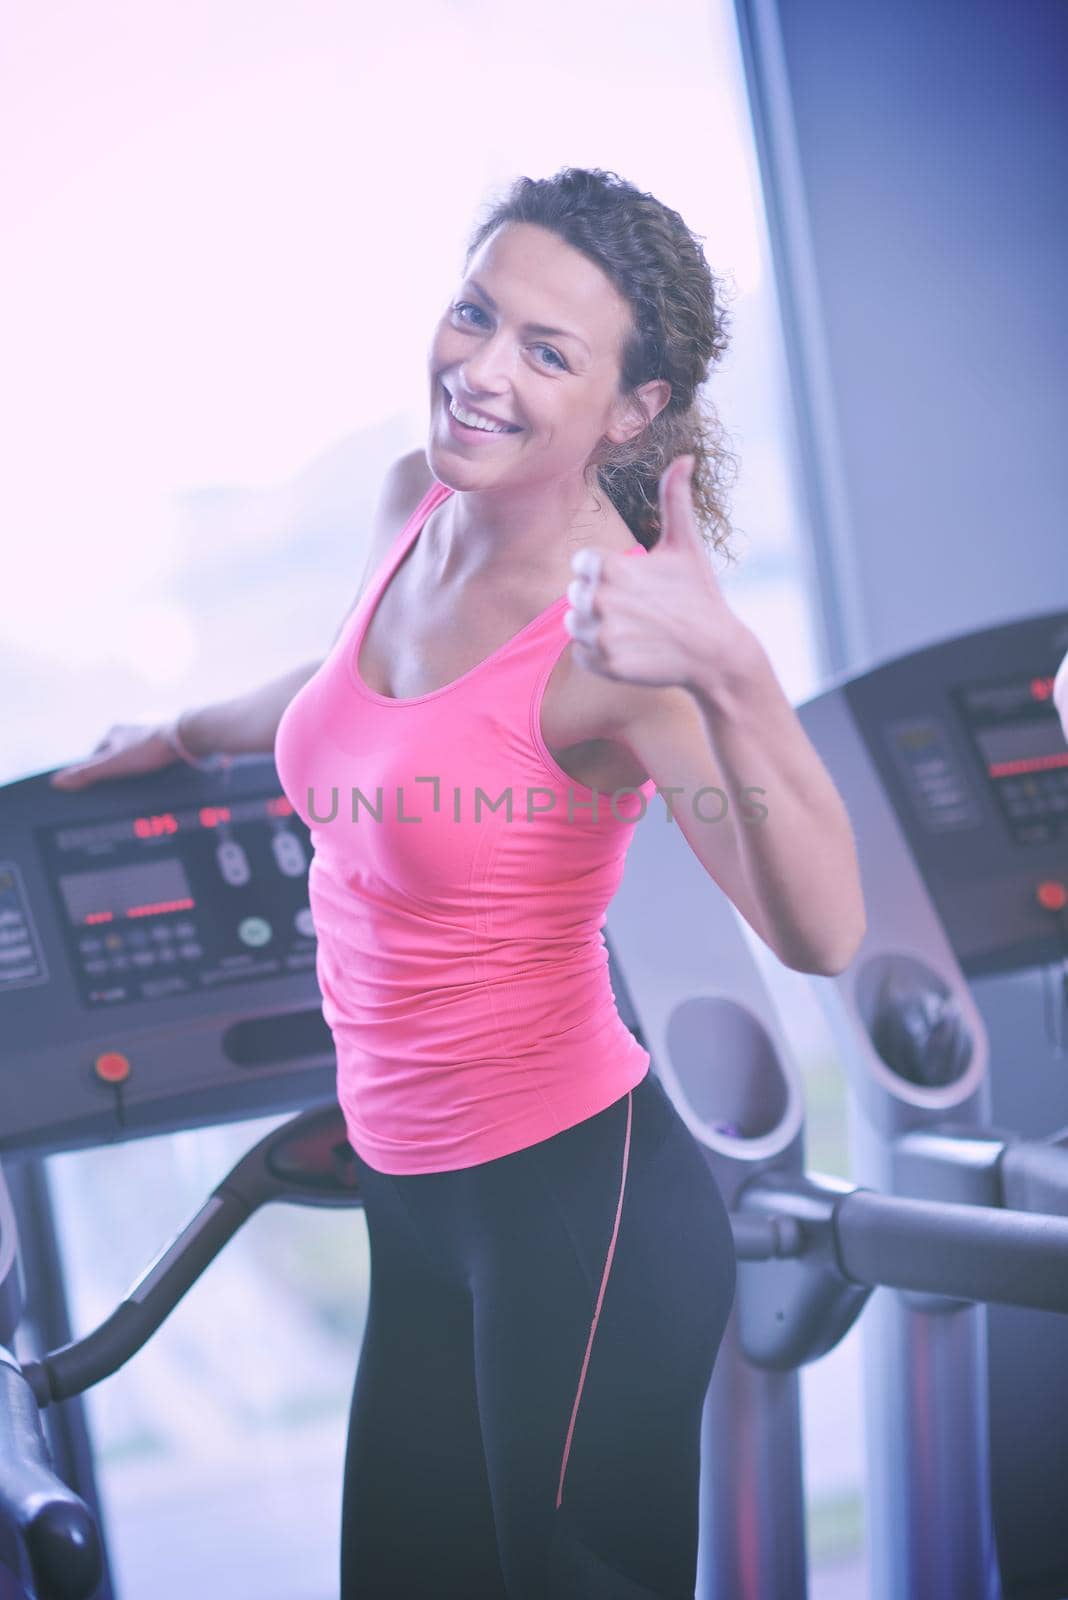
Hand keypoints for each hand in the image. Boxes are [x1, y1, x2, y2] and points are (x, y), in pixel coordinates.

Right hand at [49, 722, 181, 789]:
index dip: (97, 766)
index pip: (98, 750)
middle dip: (119, 762)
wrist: (185, 736)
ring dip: (139, 758)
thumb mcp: (113, 765)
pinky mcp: (171, 730)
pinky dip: (158, 755)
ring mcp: (152, 725)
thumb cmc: (148, 750)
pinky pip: (160, 745)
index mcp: (114, 730)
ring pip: (139, 745)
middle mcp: (132, 723)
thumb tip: (56, 782)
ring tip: (142, 776)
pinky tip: (162, 766)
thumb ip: (87, 773)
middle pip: (119, 747)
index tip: (99, 781)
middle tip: (122, 781)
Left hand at [563, 455, 749, 692]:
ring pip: (574, 625)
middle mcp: (600, 600)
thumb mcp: (687, 544)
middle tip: (637, 608)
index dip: (605, 572)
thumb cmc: (700, 594)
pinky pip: (581, 655)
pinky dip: (598, 654)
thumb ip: (675, 498)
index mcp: (610, 566)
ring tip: (632, 627)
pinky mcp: (607, 665)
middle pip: (574, 594)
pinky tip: (628, 647)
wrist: (716, 652)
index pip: (581, 564)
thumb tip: (686, 457)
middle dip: (600, 599)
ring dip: (595, 626)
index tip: (633, 582)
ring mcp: (602, 635)